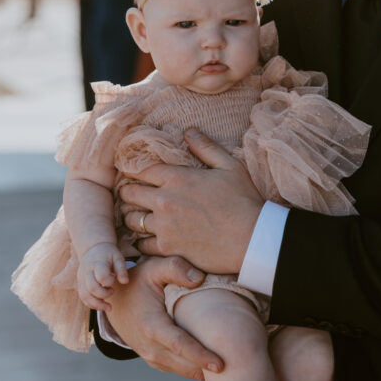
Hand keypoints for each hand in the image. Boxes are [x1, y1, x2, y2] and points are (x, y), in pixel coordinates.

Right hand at [77, 241, 128, 310]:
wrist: (93, 248)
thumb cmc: (108, 254)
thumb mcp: (118, 257)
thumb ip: (122, 269)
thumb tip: (125, 282)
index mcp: (97, 263)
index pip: (101, 276)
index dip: (109, 281)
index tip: (114, 279)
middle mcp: (87, 271)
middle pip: (91, 288)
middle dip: (104, 294)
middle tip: (112, 291)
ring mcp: (81, 278)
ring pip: (85, 295)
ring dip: (97, 304)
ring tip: (109, 307)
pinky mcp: (80, 284)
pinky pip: (83, 297)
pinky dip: (91, 304)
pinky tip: (101, 306)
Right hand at [106, 255, 222, 378]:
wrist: (112, 299)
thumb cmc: (138, 280)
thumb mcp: (155, 267)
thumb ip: (176, 268)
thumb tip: (199, 278)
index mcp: (151, 325)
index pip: (180, 345)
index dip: (201, 356)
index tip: (221, 365)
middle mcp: (149, 346)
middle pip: (184, 364)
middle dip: (208, 369)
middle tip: (236, 370)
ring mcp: (149, 355)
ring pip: (181, 370)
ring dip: (202, 371)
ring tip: (229, 372)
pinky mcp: (152, 358)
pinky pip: (176, 368)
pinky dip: (193, 369)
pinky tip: (211, 365)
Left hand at [119, 130, 262, 274]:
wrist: (252, 239)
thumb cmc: (244, 201)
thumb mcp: (230, 166)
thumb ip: (206, 147)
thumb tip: (189, 131)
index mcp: (177, 178)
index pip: (140, 169)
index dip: (132, 169)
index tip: (132, 171)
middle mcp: (164, 202)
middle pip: (129, 194)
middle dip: (128, 191)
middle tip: (130, 193)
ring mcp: (164, 227)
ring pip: (131, 220)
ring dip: (132, 216)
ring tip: (137, 216)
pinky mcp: (167, 249)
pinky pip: (141, 245)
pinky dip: (141, 241)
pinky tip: (148, 239)